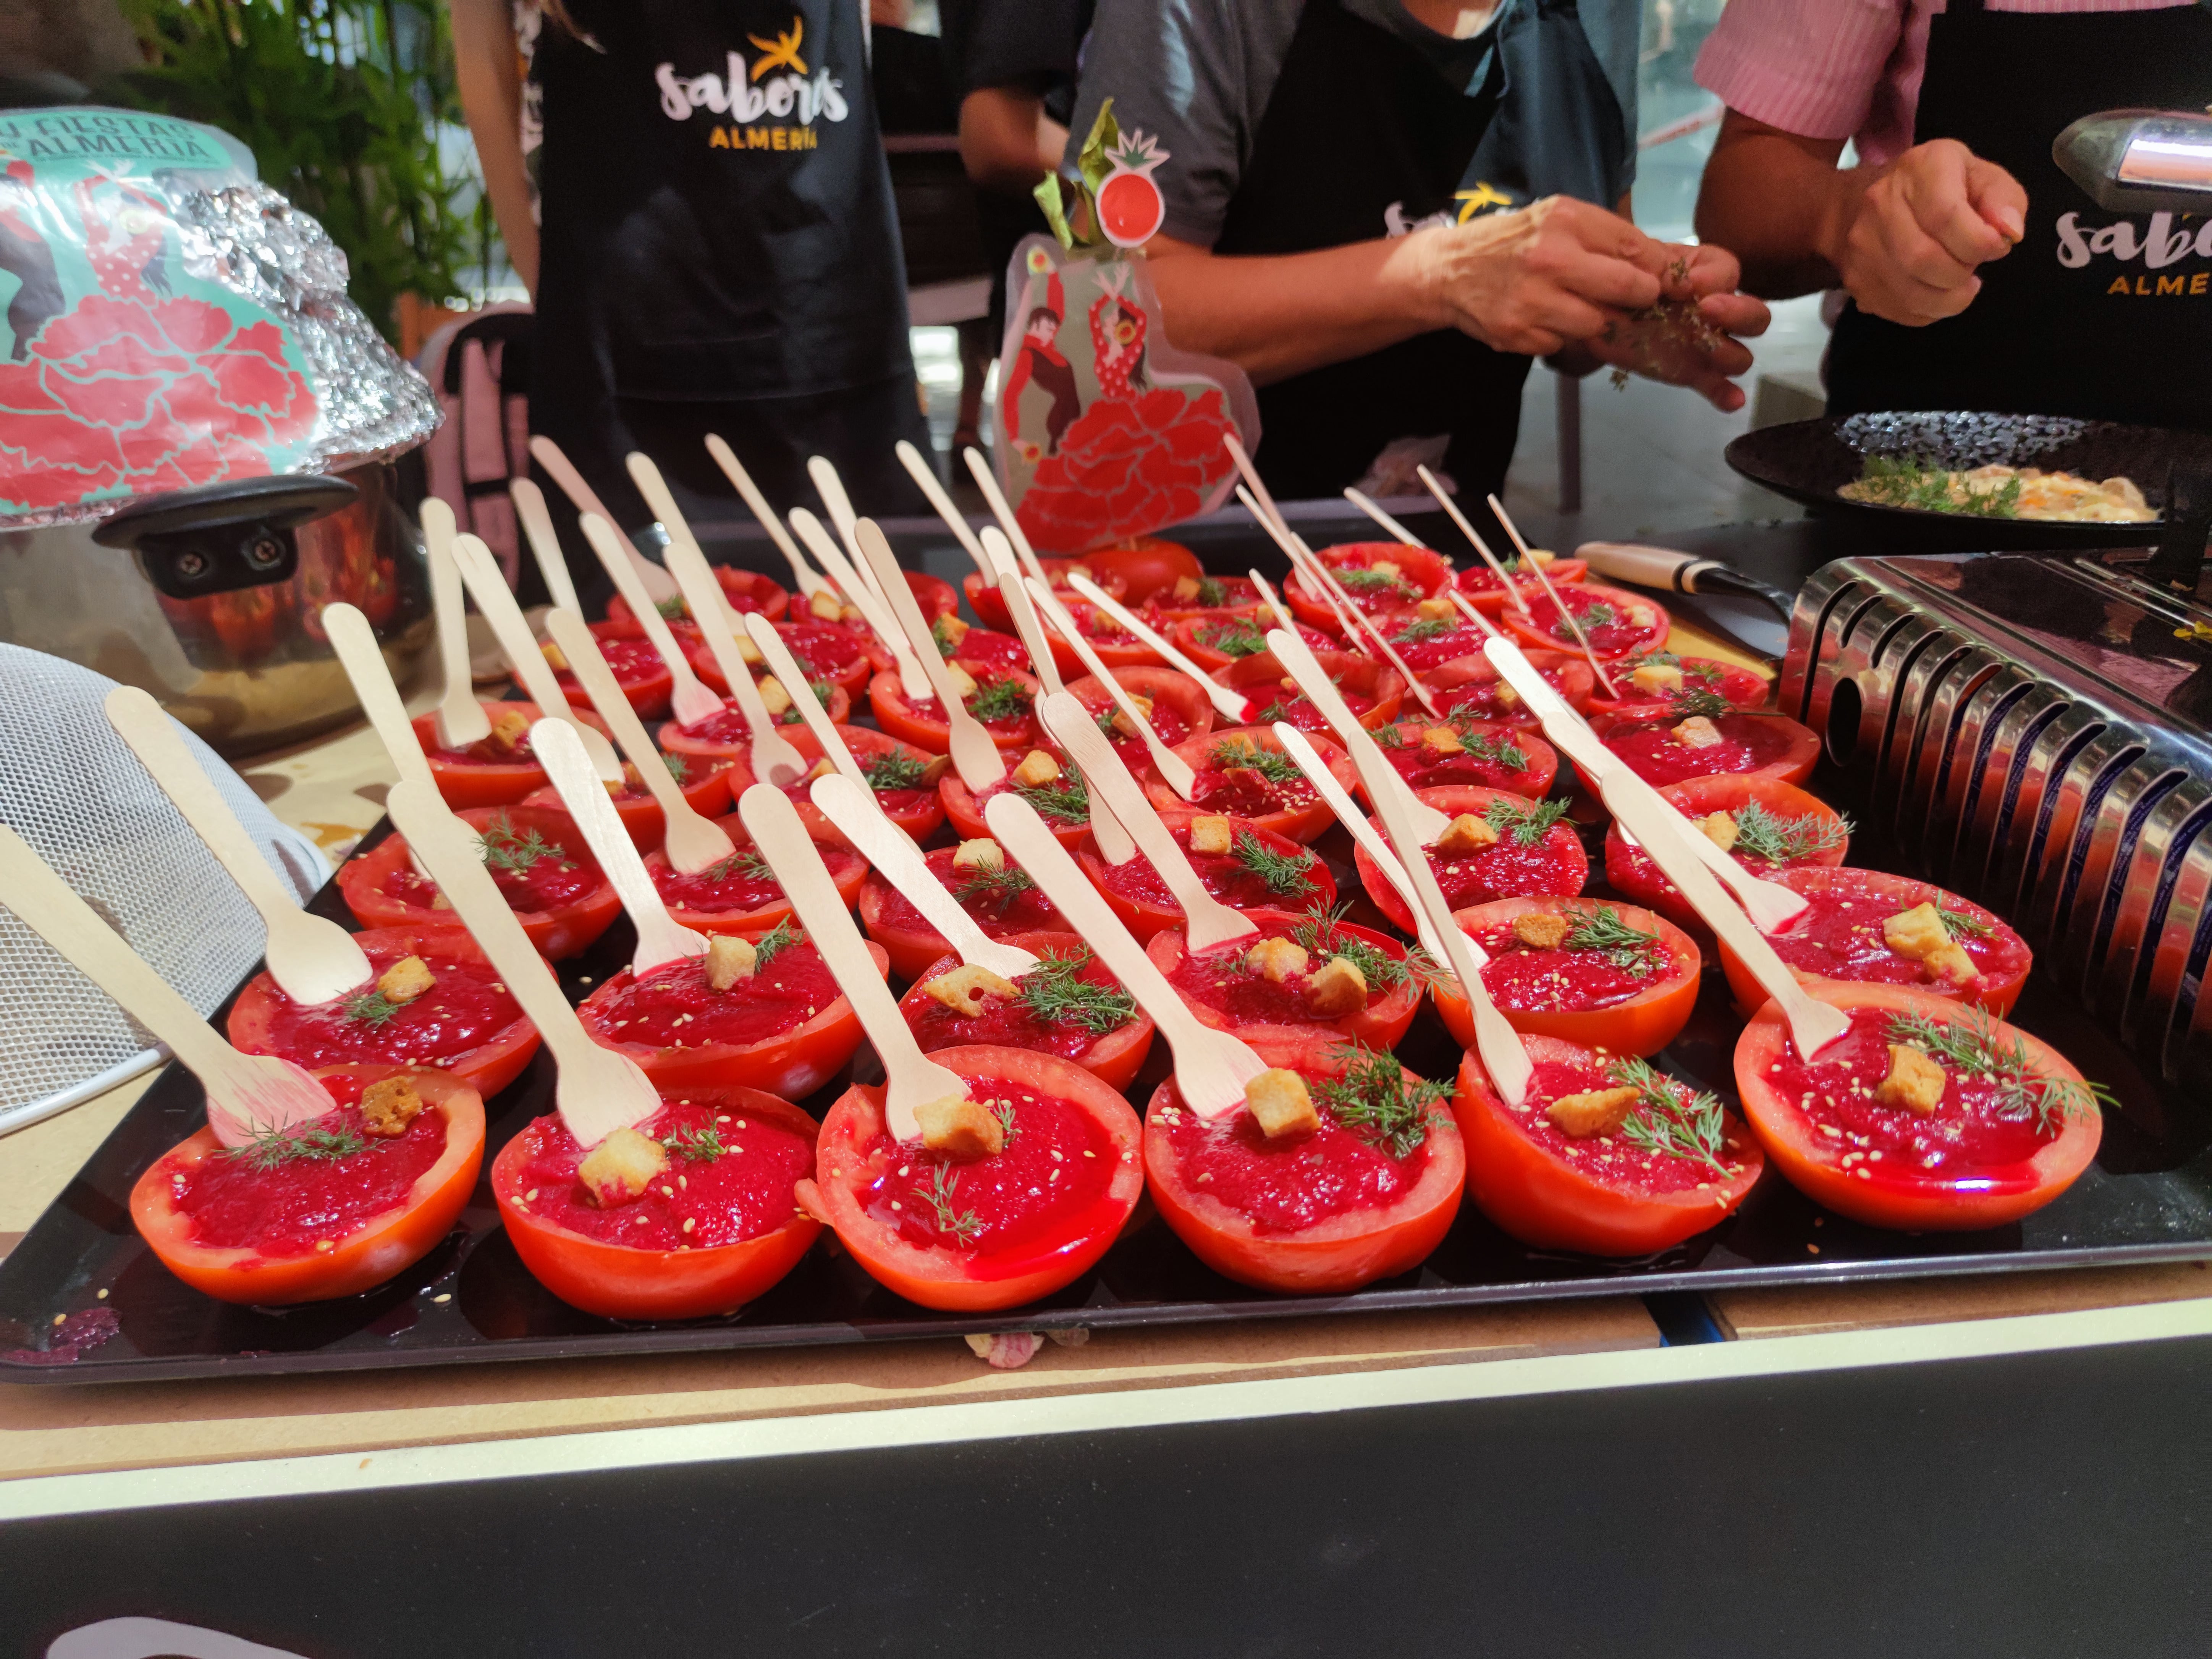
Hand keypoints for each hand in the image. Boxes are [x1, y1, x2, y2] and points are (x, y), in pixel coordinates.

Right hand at [1417, 196, 1680, 357]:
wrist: (1449, 270)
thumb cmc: (1515, 241)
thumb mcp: (1559, 219)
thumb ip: (1609, 239)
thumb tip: (1666, 266)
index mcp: (1566, 220)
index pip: (1636, 249)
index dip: (1657, 272)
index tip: (1660, 283)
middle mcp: (1550, 258)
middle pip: (1626, 290)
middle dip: (1636, 299)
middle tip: (1630, 301)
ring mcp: (1532, 300)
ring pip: (1596, 324)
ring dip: (1594, 320)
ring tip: (1572, 306)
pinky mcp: (1518, 333)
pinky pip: (1561, 343)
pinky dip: (1559, 335)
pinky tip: (1541, 318)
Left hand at [1576, 241, 1768, 411]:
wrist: (1594, 311)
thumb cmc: (1619, 279)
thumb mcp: (1632, 261)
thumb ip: (1657, 265)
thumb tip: (1684, 284)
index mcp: (1703, 273)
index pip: (1728, 271)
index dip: (1715, 277)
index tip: (1688, 283)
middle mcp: (1715, 310)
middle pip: (1755, 315)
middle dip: (1739, 312)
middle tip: (1706, 310)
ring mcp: (1705, 345)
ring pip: (1740, 355)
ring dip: (1728, 353)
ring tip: (1701, 346)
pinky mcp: (1691, 372)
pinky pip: (1717, 386)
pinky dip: (1726, 395)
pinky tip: (1732, 401)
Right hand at [1823, 138, 2026, 324]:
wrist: (1871, 201)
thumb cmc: (1942, 188)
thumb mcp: (1983, 178)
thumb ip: (2004, 200)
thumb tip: (2008, 232)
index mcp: (1920, 167)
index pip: (1945, 215)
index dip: (1978, 242)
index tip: (1995, 247)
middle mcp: (1880, 201)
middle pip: (1923, 258)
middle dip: (1961, 273)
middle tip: (1972, 266)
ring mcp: (1861, 244)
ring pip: (1910, 293)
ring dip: (1947, 299)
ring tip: (1959, 283)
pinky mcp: (1855, 278)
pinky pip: (1898, 311)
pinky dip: (1927, 311)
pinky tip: (1936, 292)